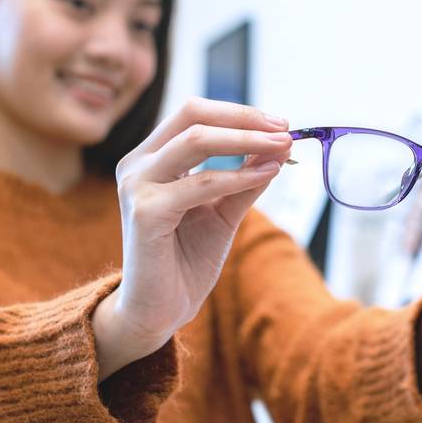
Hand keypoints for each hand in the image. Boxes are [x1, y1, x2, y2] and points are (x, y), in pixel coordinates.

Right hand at [92, 97, 291, 379]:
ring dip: (246, 140)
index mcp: (151, 157)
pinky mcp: (145, 212)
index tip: (280, 123)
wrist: (159, 310)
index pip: (195, 113)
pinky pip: (201, 183)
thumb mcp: (223, 210)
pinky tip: (265, 175)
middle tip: (284, 129)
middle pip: (193, 115)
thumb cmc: (187, 259)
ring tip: (282, 147)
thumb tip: (279, 145)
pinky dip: (237, 176)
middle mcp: (137, 164)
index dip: (239, 112)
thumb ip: (245, 177)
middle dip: (245, 118)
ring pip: (196, 140)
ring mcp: (137, 185)